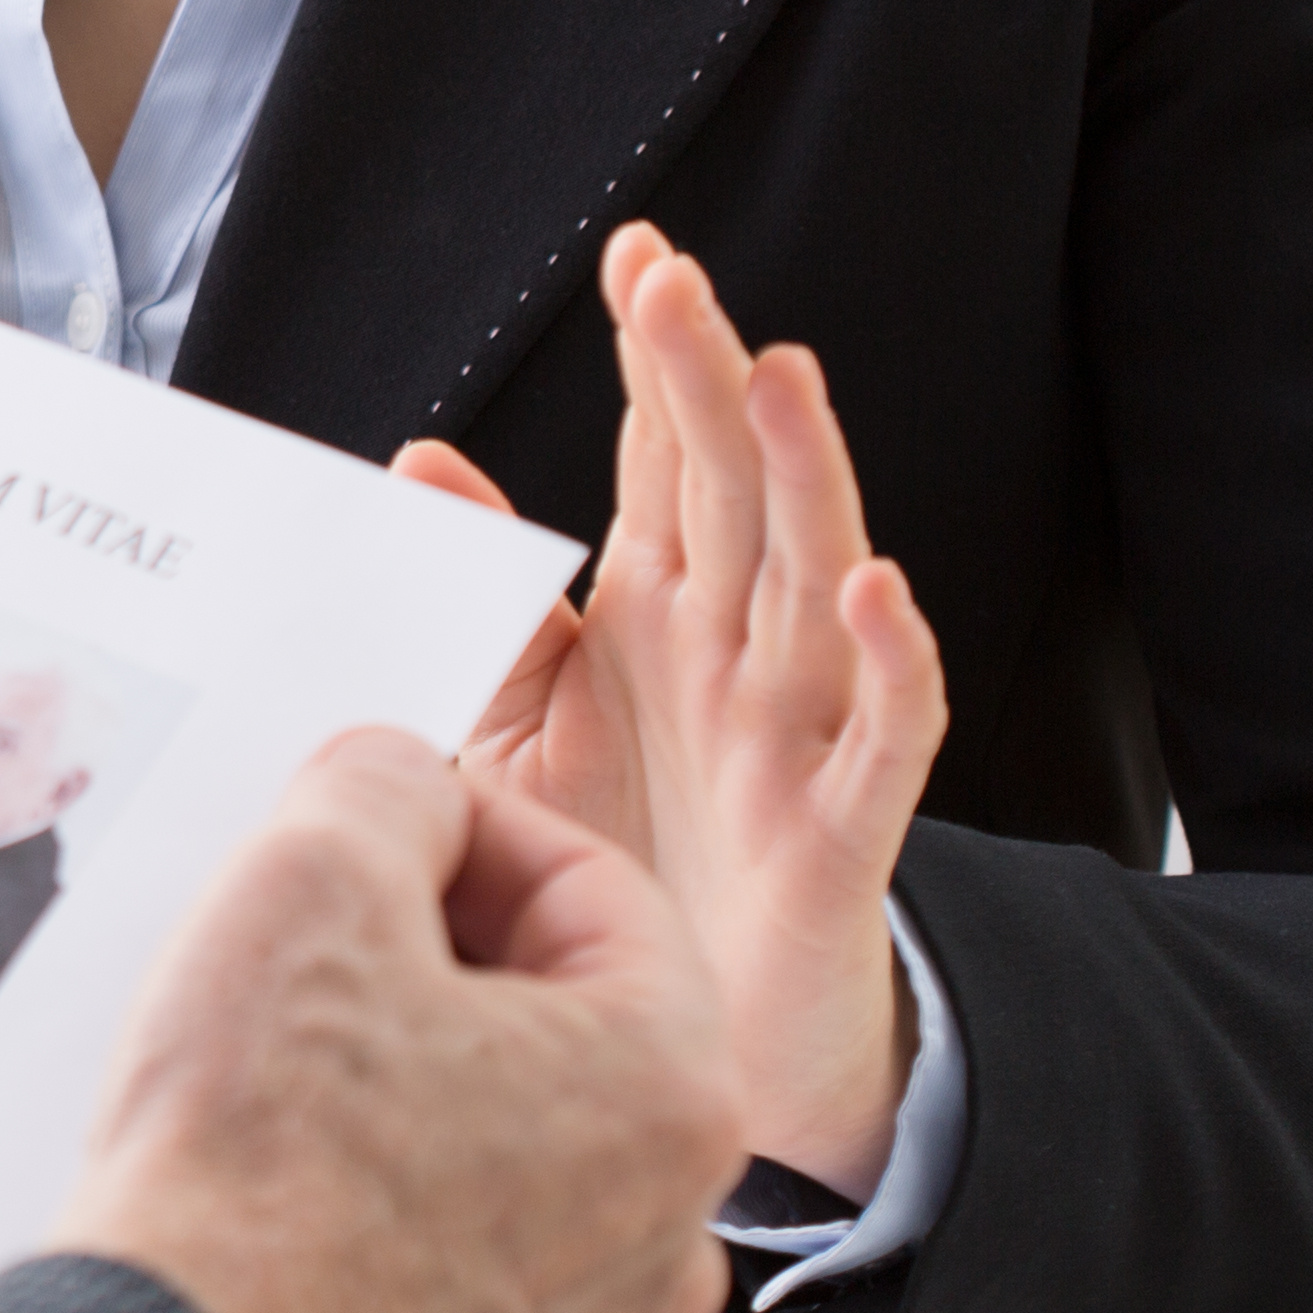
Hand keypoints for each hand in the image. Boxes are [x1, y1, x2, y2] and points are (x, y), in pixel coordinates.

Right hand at [56, 733, 736, 1312]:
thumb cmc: (251, 1169)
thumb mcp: (307, 876)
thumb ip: (383, 781)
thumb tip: (403, 786)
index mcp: (670, 1090)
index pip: (591, 887)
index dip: (459, 828)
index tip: (370, 834)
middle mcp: (670, 1235)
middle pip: (565, 1026)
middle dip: (441, 965)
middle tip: (311, 949)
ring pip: (522, 1158)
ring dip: (423, 1098)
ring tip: (291, 1086)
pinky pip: (475, 1281)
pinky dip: (402, 1231)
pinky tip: (298, 1206)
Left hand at [393, 222, 947, 1196]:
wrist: (701, 1055)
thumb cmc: (623, 880)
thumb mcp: (521, 734)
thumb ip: (493, 607)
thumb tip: (424, 465)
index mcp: (658, 622)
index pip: (664, 464)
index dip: (657, 363)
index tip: (638, 257)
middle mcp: (734, 659)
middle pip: (733, 493)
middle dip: (708, 384)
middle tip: (673, 282)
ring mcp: (795, 737)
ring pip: (815, 583)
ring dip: (804, 478)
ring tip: (779, 378)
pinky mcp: (837, 834)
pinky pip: (881, 738)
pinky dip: (888, 662)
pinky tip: (872, 590)